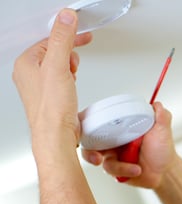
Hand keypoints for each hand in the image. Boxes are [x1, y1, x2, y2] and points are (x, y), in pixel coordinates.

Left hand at [12, 9, 91, 157]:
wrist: (56, 134)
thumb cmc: (51, 107)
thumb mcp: (59, 66)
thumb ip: (62, 39)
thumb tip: (66, 18)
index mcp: (26, 63)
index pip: (48, 39)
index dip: (67, 35)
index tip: (81, 34)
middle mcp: (29, 74)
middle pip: (53, 51)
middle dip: (69, 53)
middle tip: (75, 61)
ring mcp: (39, 86)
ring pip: (58, 65)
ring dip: (70, 67)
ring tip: (73, 75)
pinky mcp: (50, 96)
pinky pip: (60, 79)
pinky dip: (69, 78)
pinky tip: (72, 85)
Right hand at [81, 102, 180, 188]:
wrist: (165, 171)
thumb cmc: (162, 150)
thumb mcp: (163, 130)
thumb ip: (161, 116)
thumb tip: (157, 104)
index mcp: (120, 126)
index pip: (98, 119)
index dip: (87, 122)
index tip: (87, 127)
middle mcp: (113, 138)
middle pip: (89, 140)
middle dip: (88, 150)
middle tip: (97, 156)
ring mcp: (112, 153)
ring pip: (98, 158)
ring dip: (117, 165)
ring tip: (136, 168)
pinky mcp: (113, 168)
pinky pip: (109, 169)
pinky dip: (124, 170)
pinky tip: (137, 170)